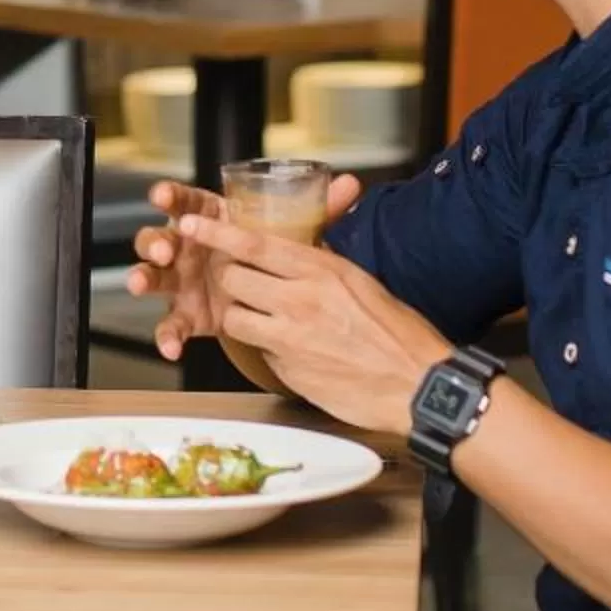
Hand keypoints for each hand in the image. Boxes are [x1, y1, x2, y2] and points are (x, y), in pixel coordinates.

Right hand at [126, 173, 362, 359]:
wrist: (269, 293)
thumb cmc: (272, 254)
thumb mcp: (292, 233)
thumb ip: (316, 211)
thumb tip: (350, 185)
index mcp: (210, 219)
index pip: (185, 202)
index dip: (170, 197)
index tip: (162, 197)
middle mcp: (189, 247)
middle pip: (160, 236)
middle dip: (155, 240)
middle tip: (163, 247)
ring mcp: (184, 281)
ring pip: (154, 276)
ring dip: (145, 278)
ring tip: (142, 284)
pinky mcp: (188, 313)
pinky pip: (171, 324)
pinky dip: (167, 335)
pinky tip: (171, 346)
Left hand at [175, 210, 450, 432]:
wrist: (418, 386)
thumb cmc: (398, 333)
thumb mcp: (361, 282)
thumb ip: (323, 265)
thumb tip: (297, 252)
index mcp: (321, 270)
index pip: (254, 243)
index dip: (217, 232)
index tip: (192, 224)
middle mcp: (300, 299)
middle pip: (232, 278)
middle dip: (229, 279)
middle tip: (240, 283)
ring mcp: (290, 337)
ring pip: (233, 318)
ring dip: (239, 317)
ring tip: (260, 319)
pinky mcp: (287, 371)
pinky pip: (258, 352)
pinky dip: (265, 348)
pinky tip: (289, 350)